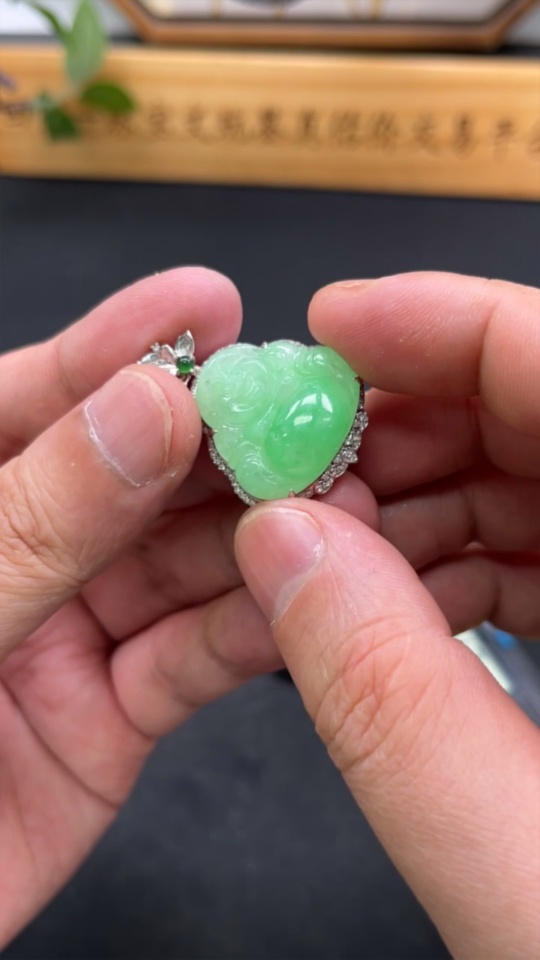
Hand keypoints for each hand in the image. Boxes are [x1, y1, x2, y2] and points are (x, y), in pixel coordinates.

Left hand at [0, 268, 280, 946]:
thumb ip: (38, 517)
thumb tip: (147, 408)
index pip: (35, 399)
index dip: (120, 347)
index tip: (203, 307)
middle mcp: (16, 555)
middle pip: (133, 477)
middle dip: (218, 447)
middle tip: (302, 416)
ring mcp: (66, 634)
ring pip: (177, 566)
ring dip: (254, 538)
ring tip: (331, 507)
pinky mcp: (110, 719)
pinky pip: (190, 662)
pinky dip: (248, 632)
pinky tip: (298, 601)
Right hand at [236, 273, 539, 959]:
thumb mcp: (527, 881)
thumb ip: (391, 706)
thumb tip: (284, 547)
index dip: (454, 326)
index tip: (338, 328)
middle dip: (408, 424)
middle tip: (297, 460)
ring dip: (418, 499)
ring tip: (322, 538)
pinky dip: (460, 564)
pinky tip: (391, 600)